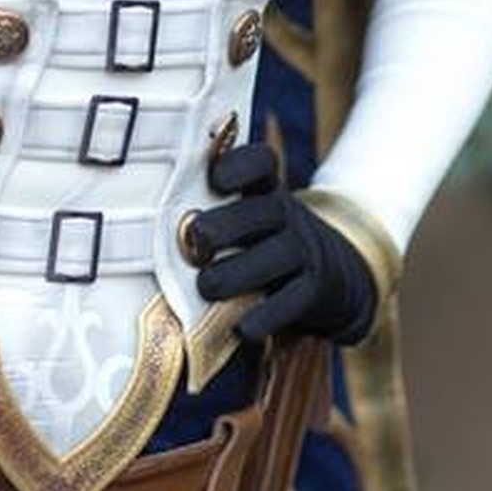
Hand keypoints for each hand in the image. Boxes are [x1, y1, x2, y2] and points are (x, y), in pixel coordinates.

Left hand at [188, 143, 378, 348]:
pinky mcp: (315, 292)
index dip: (240, 166)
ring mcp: (305, 253)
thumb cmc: (265, 243)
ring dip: (238, 272)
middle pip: (264, 211)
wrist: (335, 277)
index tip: (216, 179)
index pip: (260, 162)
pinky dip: (266, 314)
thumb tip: (156, 227)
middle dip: (227, 225)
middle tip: (196, 240)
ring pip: (278, 255)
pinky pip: (294, 300)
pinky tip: (241, 327)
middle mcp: (287, 217)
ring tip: (207, 286)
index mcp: (265, 191)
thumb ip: (210, 213)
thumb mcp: (248, 217)